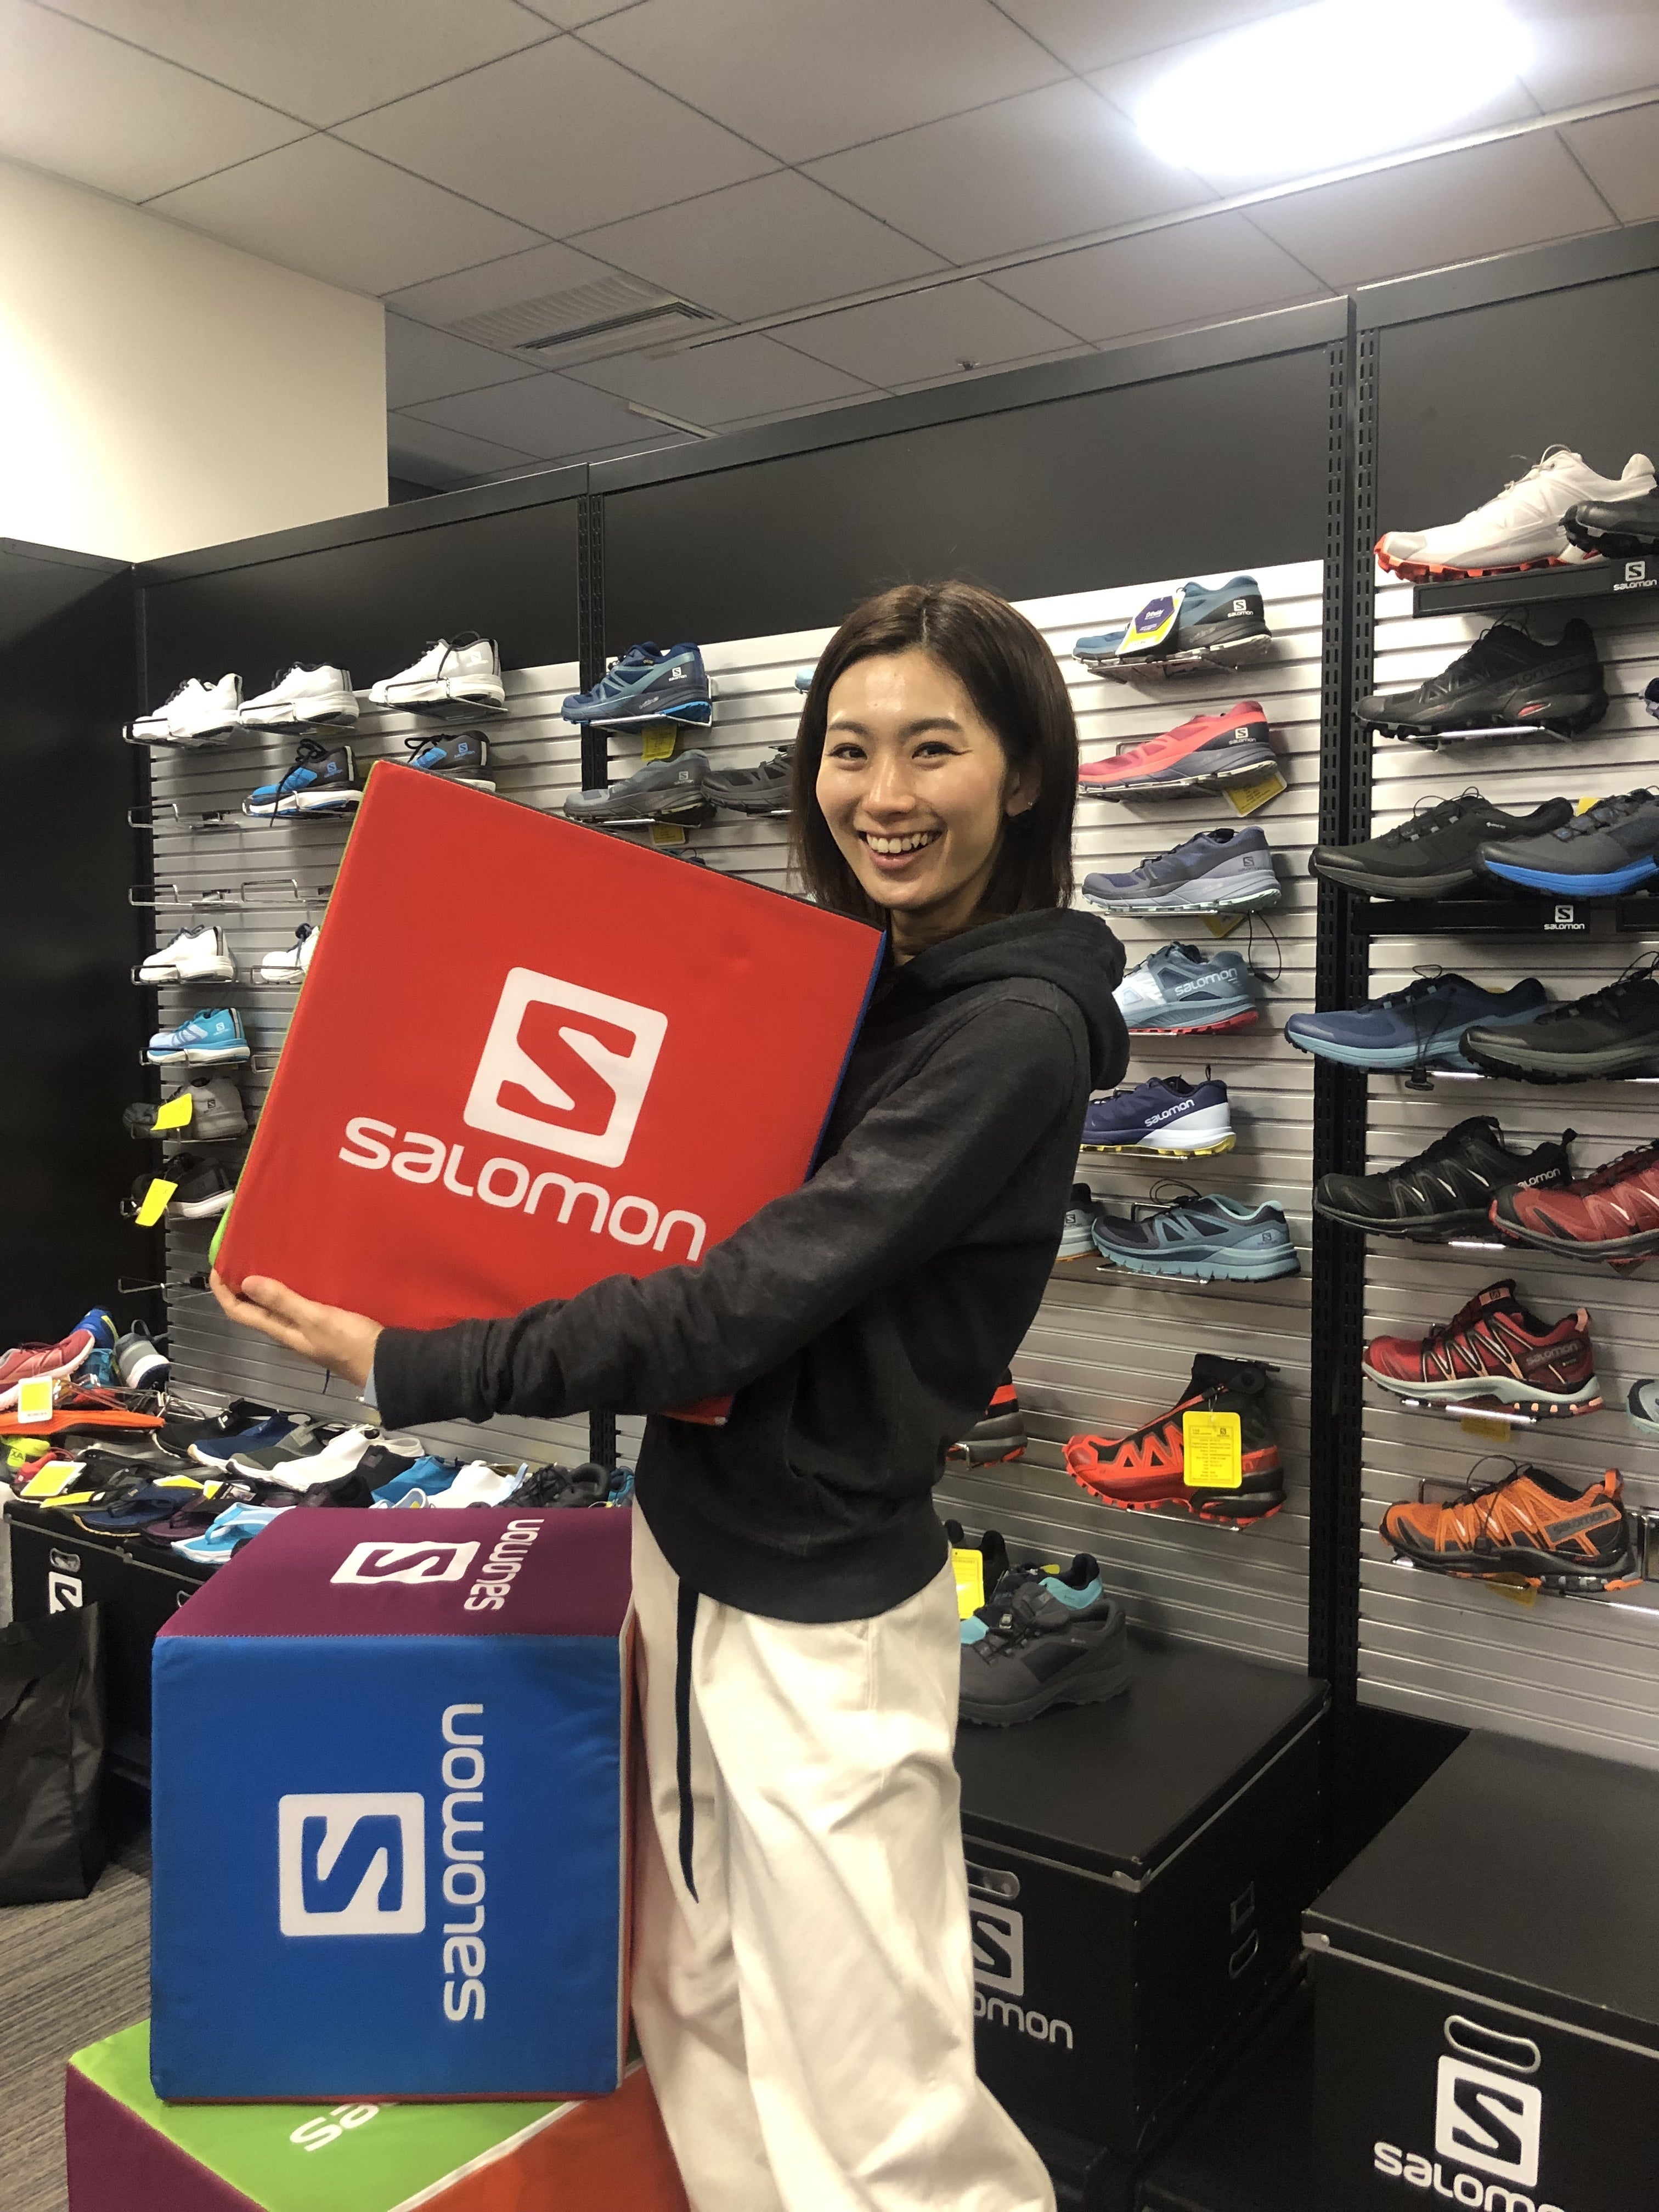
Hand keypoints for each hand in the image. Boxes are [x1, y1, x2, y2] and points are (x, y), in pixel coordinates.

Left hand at [210, 1271, 383, 1388]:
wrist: (384, 1362)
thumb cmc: (349, 1342)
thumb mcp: (315, 1318)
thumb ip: (283, 1301)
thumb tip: (245, 1282)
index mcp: (281, 1331)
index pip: (239, 1312)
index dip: (223, 1291)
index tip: (218, 1267)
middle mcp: (288, 1331)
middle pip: (254, 1309)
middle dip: (241, 1286)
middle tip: (242, 1257)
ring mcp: (306, 1329)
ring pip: (276, 1306)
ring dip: (266, 1285)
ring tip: (268, 1259)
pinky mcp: (324, 1325)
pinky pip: (297, 1304)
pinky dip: (290, 1288)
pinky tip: (301, 1274)